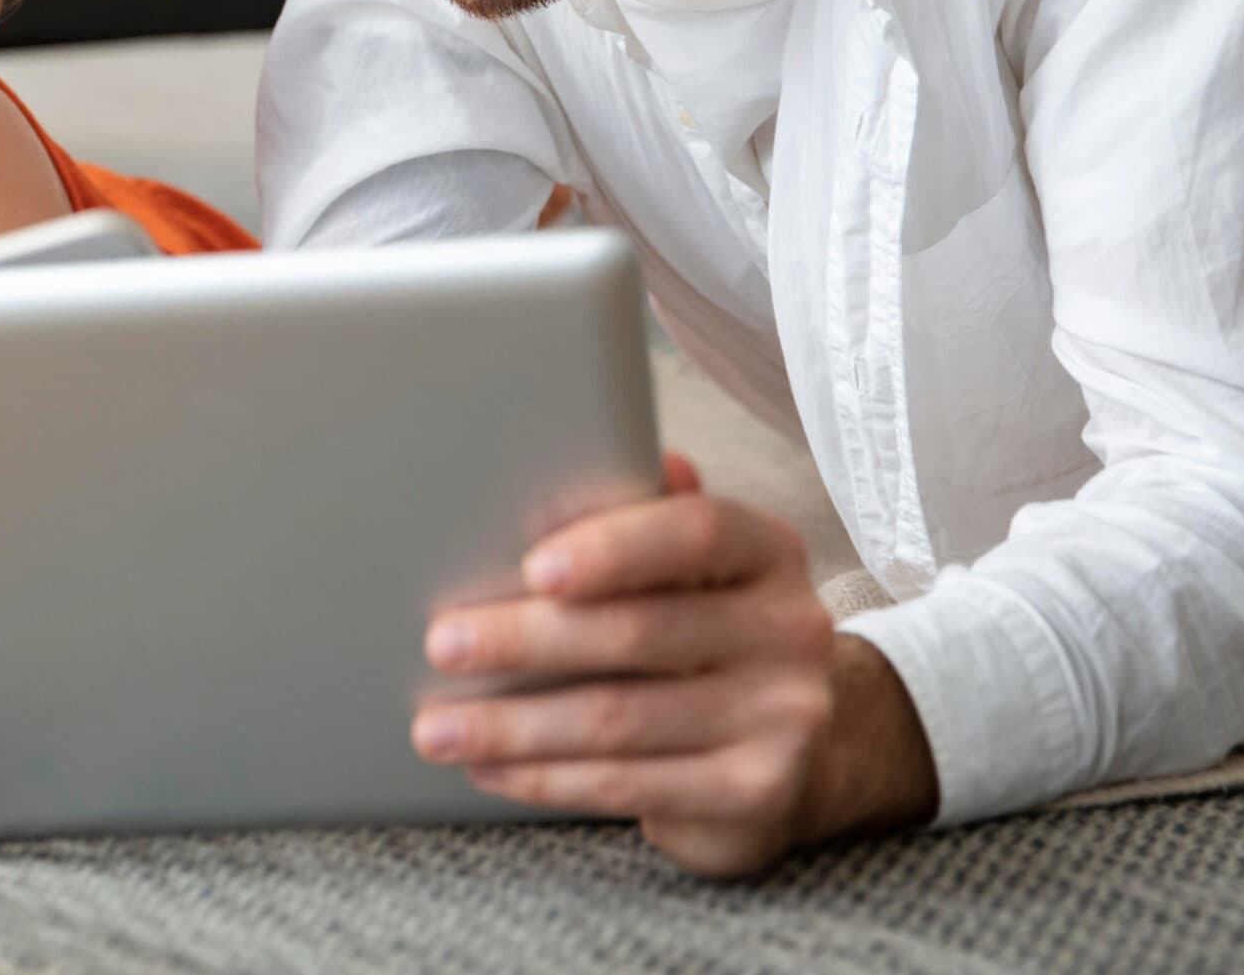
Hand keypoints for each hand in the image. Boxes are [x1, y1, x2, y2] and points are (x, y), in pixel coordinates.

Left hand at [409, 451, 934, 874]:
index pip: (695, 531)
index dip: (613, 547)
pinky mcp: (757, 795)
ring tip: (435, 725)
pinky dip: (546, 777)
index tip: (532, 567)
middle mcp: (791, 629)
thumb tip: (577, 450)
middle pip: (638, 631)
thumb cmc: (711, 632)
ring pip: (620, 720)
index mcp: (768, 550)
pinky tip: (491, 767)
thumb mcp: (692, 569)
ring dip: (513, 725)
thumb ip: (640, 518)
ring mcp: (783, 717)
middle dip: (523, 640)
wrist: (808, 747)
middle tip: (440, 644)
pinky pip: (628, 784)